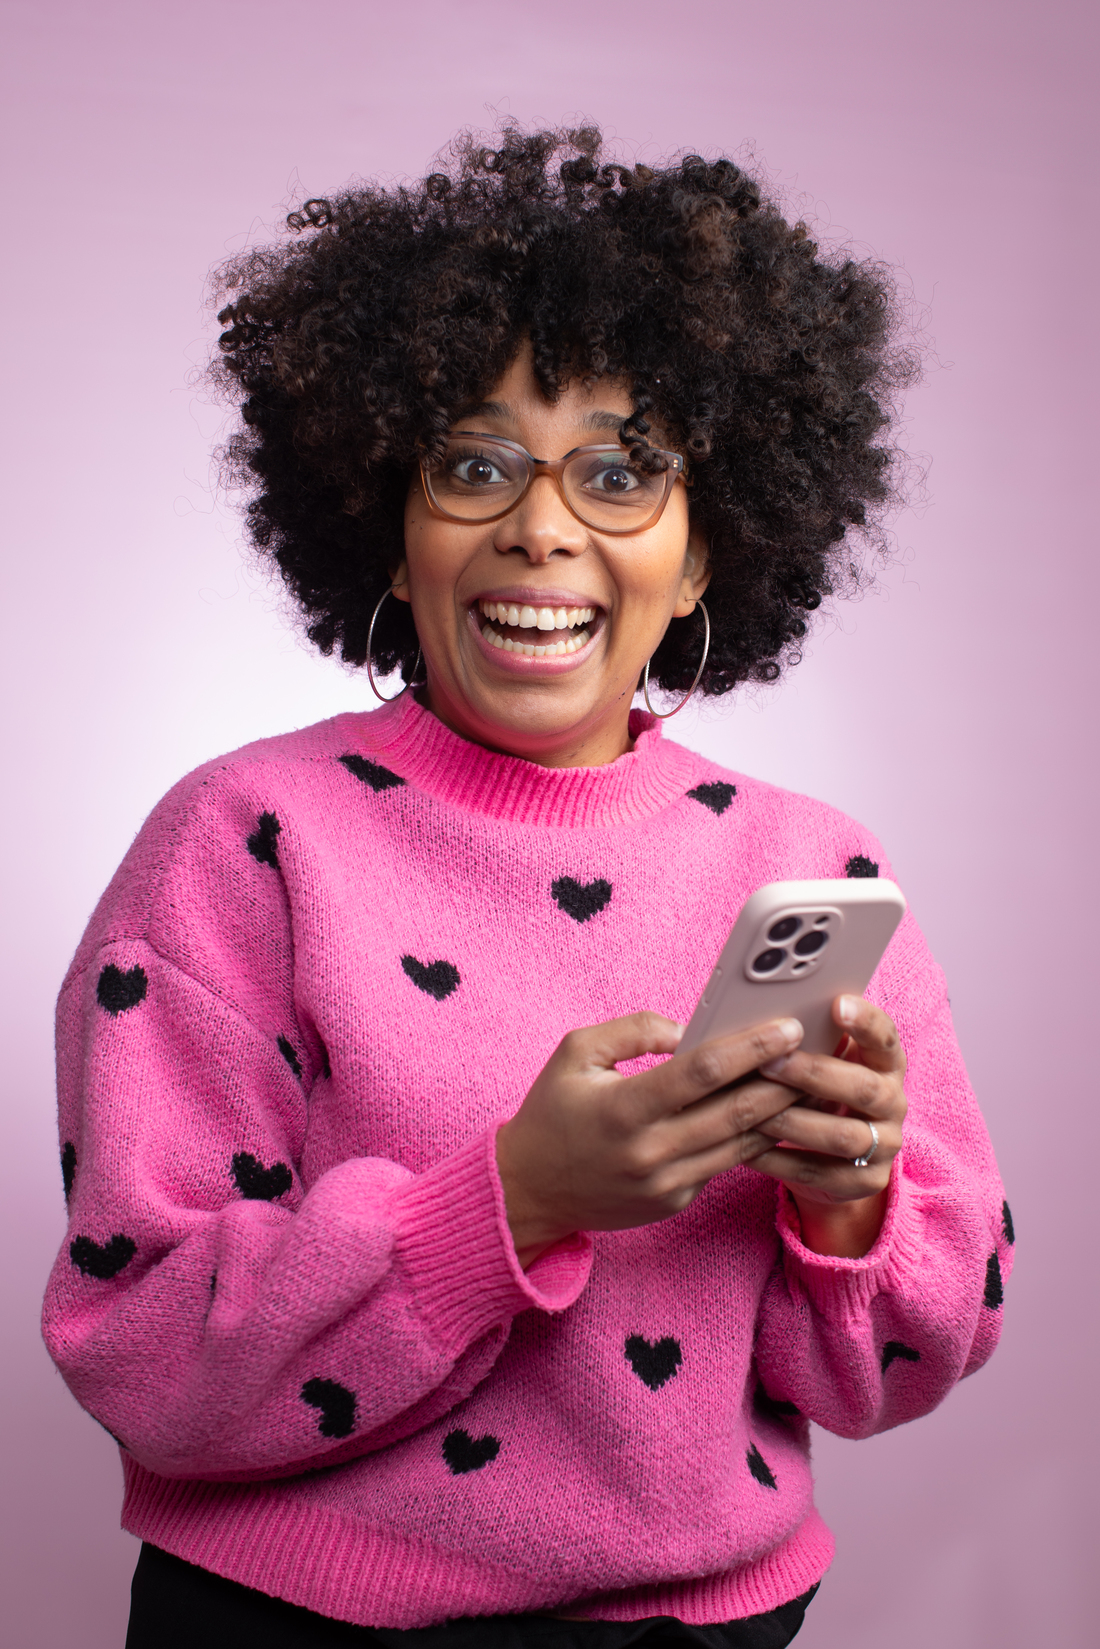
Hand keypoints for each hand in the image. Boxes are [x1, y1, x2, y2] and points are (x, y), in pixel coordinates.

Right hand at [495, 1011, 803, 1265]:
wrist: (529, 1191)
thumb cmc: (551, 1111)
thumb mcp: (576, 1053)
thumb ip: (632, 1030)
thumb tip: (687, 1028)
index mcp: (624, 1108)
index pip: (703, 1072)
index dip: (752, 1047)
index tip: (788, 1027)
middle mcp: (651, 1151)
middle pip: (737, 1110)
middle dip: (785, 1078)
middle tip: (821, 1050)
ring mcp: (667, 1183)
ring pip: (742, 1143)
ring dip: (782, 1111)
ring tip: (815, 1080)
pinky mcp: (676, 1200)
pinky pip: (726, 1163)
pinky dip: (755, 1138)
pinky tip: (778, 1113)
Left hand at [749, 994, 906, 1257]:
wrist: (836, 1159)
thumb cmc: (820, 1091)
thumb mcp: (824, 1062)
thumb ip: (810, 1040)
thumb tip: (765, 1016)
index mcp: (887, 1063)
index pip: (885, 1037)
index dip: (865, 1021)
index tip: (837, 1003)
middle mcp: (894, 1102)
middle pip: (862, 1088)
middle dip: (812, 1074)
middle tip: (768, 1063)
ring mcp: (885, 1145)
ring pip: (842, 1135)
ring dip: (792, 1122)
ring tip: (750, 1110)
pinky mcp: (866, 1182)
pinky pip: (820, 1172)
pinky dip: (780, 1160)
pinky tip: (748, 1149)